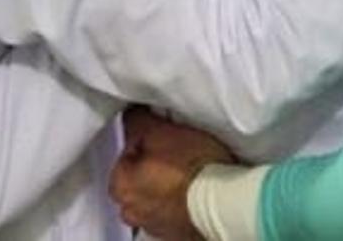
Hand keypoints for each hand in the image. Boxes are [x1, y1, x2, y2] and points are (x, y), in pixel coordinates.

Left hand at [111, 109, 233, 240]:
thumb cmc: (190, 166)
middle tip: (177, 152)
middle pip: (139, 178)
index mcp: (119, 186)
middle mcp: (131, 211)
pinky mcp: (176, 233)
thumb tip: (131, 114)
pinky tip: (196, 189)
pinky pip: (173, 211)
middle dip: (153, 166)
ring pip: (155, 197)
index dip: (147, 139)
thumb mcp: (160, 130)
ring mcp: (154, 226)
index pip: (127, 152)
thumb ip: (138, 121)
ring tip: (190, 171)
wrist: (223, 202)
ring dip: (166, 186)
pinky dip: (180, 201)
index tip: (165, 135)